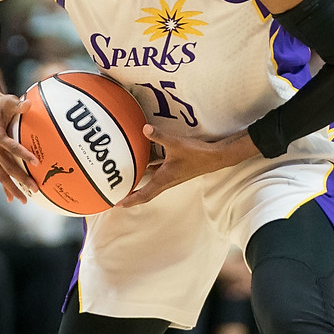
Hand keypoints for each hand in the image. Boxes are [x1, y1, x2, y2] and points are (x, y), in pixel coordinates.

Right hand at [0, 93, 38, 202]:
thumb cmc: (1, 103)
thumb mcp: (9, 100)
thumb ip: (18, 104)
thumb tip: (28, 104)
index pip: (11, 146)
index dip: (23, 154)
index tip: (36, 162)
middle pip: (7, 166)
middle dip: (21, 178)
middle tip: (35, 187)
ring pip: (2, 175)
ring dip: (13, 188)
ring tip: (25, 200)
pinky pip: (0, 174)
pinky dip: (5, 186)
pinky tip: (11, 199)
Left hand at [117, 126, 258, 208]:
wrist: (216, 157)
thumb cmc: (197, 154)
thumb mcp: (176, 144)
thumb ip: (159, 136)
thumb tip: (144, 129)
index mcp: (164, 179)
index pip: (144, 194)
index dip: (130, 200)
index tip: (118, 204)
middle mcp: (166, 181)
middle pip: (146, 193)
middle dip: (132, 196)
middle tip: (118, 196)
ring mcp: (171, 176)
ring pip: (151, 183)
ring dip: (140, 184)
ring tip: (126, 181)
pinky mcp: (176, 170)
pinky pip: (158, 173)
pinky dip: (149, 171)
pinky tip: (144, 162)